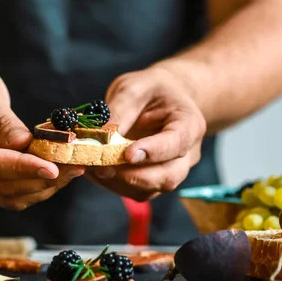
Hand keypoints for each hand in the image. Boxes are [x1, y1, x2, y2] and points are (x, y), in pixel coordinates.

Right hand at [0, 64, 83, 209]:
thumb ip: (1, 120)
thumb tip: (26, 144)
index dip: (21, 168)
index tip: (52, 167)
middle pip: (1, 186)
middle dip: (40, 179)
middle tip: (75, 164)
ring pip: (9, 196)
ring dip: (43, 187)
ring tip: (73, 168)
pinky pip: (10, 194)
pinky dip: (36, 187)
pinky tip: (58, 172)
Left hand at [87, 66, 206, 200]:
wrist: (162, 98)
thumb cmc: (150, 90)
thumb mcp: (133, 89)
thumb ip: (118, 111)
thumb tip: (96, 137)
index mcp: (189, 124)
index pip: (176, 143)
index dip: (153, 152)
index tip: (127, 154)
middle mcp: (186, 153)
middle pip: (168, 176)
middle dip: (132, 176)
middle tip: (102, 166)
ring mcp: (172, 170)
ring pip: (150, 189)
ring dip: (118, 182)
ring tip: (92, 167)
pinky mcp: (154, 181)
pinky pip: (136, 191)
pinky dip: (113, 184)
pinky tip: (96, 170)